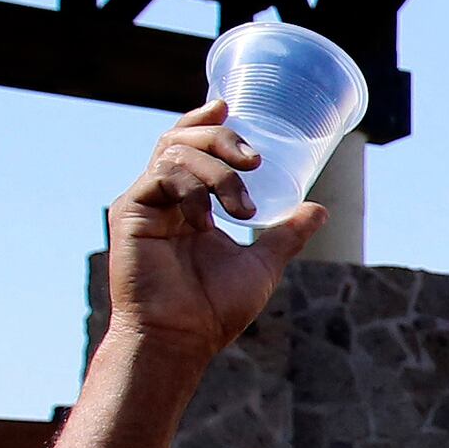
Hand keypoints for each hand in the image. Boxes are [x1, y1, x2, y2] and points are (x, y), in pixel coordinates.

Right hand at [99, 105, 314, 364]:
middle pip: (181, 139)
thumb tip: (319, 210)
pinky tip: (209, 217)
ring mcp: (143, 202)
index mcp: (186, 204)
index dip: (205, 122)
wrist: (182, 339)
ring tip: (244, 210)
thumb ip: (285, 234)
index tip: (229, 108)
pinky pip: (161, 175)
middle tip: (255, 160)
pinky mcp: (129, 212)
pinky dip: (193, 186)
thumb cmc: (213, 309)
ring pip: (175, 153)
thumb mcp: (261, 263)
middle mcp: (160, 197)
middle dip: (222, 139)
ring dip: (217, 171)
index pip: (189, 147)